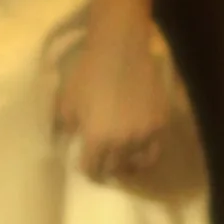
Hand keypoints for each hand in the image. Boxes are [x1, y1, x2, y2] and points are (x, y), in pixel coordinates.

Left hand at [56, 24, 167, 185]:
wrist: (120, 51)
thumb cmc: (89, 74)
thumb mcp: (67, 101)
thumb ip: (64, 126)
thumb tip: (65, 141)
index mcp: (96, 139)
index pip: (92, 169)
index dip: (88, 172)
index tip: (87, 169)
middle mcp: (122, 143)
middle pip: (114, 168)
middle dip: (106, 169)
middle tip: (103, 166)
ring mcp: (144, 135)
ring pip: (136, 164)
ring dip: (126, 166)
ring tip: (122, 164)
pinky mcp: (159, 124)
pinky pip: (153, 151)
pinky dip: (145, 157)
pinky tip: (139, 154)